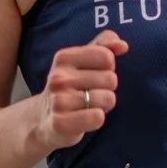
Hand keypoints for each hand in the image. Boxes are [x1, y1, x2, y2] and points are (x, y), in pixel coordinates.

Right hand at [33, 30, 126, 153]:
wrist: (43, 119)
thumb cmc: (70, 86)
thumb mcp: (82, 60)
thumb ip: (104, 45)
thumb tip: (123, 46)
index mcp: (63, 57)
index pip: (106, 56)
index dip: (107, 67)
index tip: (94, 74)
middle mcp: (58, 77)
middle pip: (111, 79)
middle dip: (107, 88)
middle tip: (90, 94)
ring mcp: (58, 101)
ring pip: (108, 99)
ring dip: (103, 105)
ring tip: (88, 106)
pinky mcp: (61, 123)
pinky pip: (97, 117)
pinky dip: (97, 119)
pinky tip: (85, 119)